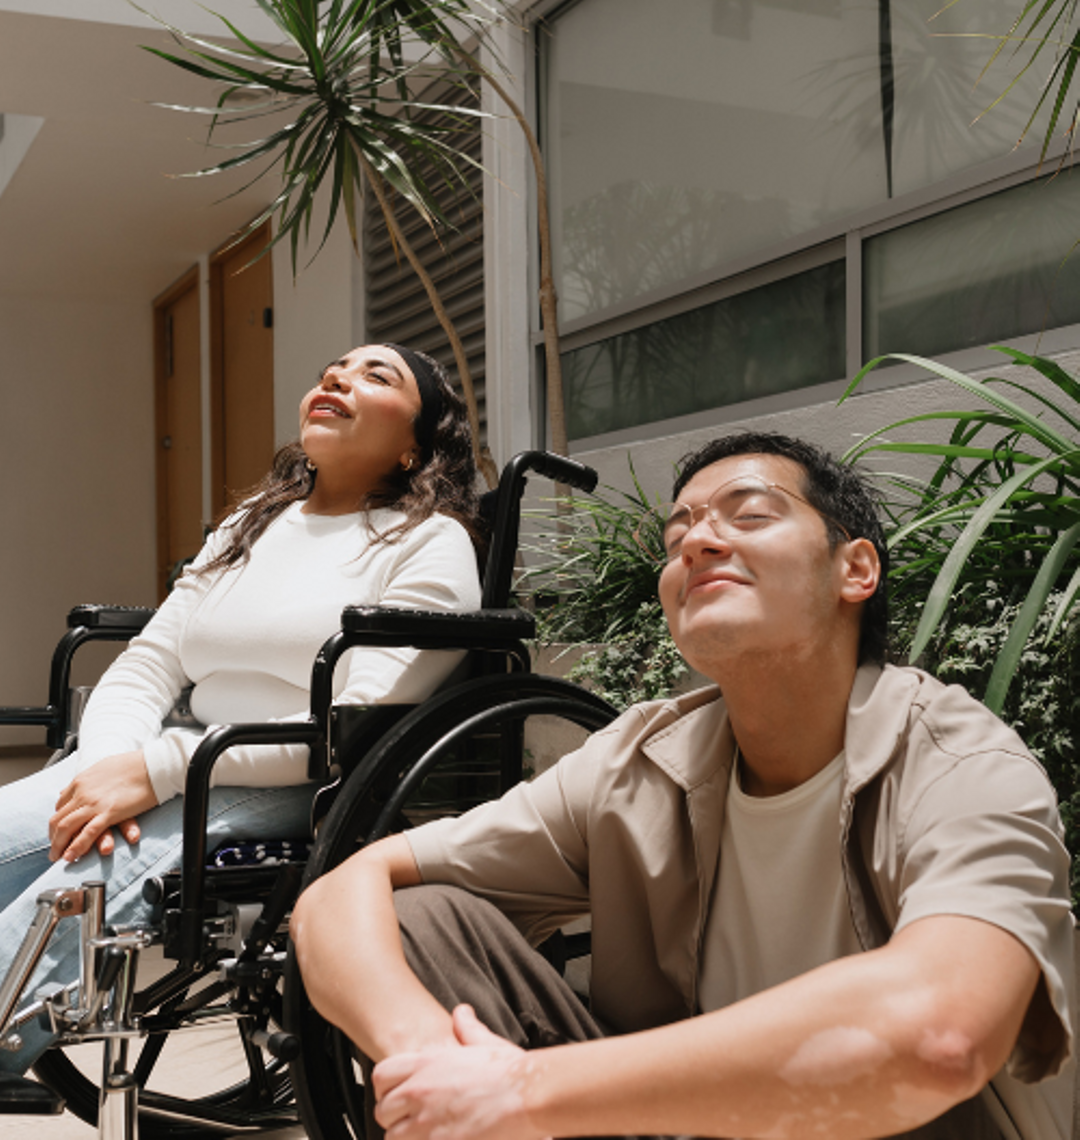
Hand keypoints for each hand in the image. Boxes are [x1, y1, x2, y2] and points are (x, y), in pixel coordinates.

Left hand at [50, 751, 157, 861]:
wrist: (153, 764)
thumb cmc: (134, 764)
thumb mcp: (103, 767)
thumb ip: (89, 779)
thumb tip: (78, 786)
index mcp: (81, 781)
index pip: (61, 805)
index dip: (58, 821)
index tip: (61, 832)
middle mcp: (83, 792)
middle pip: (58, 819)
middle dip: (53, 837)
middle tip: (54, 850)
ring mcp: (94, 803)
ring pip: (65, 827)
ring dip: (59, 845)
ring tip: (58, 858)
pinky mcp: (109, 812)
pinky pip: (87, 833)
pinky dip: (76, 847)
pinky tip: (72, 856)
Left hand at [373, 1005, 549, 1139]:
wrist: (525, 1097)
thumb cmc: (508, 1072)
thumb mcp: (485, 1042)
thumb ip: (467, 1028)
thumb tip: (462, 1013)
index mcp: (428, 1063)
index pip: (381, 1075)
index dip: (386, 1087)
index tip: (396, 1094)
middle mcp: (420, 1091)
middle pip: (382, 1111)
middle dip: (394, 1117)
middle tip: (410, 1120)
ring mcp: (426, 1123)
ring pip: (393, 1137)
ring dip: (405, 1136)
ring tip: (424, 1134)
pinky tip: (438, 1139)